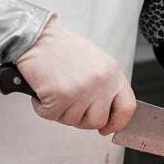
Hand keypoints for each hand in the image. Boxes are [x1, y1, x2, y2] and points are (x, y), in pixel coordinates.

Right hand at [14, 14, 135, 132]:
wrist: (35, 35)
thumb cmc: (61, 47)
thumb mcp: (95, 61)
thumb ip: (105, 85)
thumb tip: (107, 112)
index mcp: (112, 73)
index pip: (127, 107)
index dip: (117, 122)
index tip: (106, 128)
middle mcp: (100, 82)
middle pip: (97, 121)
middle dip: (81, 119)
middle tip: (68, 105)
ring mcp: (81, 89)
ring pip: (72, 121)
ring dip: (59, 111)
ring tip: (54, 89)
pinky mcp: (59, 95)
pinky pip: (50, 116)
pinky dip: (41, 107)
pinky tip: (42, 90)